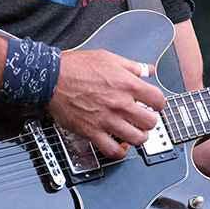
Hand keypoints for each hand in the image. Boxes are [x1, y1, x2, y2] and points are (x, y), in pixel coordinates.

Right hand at [46, 49, 165, 158]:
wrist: (51, 78)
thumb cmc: (76, 67)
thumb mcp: (108, 58)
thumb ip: (132, 66)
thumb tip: (147, 70)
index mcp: (126, 84)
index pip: (158, 100)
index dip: (158, 103)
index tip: (154, 105)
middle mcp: (120, 103)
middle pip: (150, 122)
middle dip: (149, 120)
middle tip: (144, 118)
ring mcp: (106, 120)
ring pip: (137, 139)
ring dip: (139, 136)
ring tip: (134, 131)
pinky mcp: (92, 132)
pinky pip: (114, 151)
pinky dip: (121, 151)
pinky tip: (120, 144)